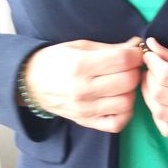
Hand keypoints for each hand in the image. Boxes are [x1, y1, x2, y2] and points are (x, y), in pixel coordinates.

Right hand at [22, 37, 143, 132]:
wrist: (31, 83)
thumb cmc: (56, 60)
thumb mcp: (80, 47)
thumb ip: (111, 48)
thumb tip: (137, 45)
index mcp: (81, 65)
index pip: (123, 59)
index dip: (136, 54)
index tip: (135, 53)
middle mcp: (83, 89)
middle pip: (129, 81)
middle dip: (135, 71)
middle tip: (130, 68)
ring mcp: (86, 109)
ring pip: (127, 102)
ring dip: (131, 91)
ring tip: (123, 84)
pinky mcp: (87, 122)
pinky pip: (118, 123)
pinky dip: (125, 113)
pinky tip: (118, 101)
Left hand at [141, 37, 167, 137]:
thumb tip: (150, 45)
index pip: (167, 74)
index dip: (152, 63)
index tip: (149, 56)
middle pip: (159, 92)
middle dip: (149, 77)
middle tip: (150, 70)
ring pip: (158, 111)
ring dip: (149, 96)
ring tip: (153, 85)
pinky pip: (165, 128)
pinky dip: (157, 115)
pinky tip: (161, 104)